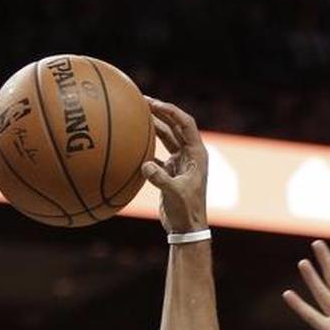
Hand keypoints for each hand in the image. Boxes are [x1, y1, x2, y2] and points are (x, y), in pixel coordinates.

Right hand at [143, 99, 207, 233]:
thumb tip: (144, 166)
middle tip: (142, 100)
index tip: (155, 103)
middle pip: (175, 125)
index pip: (186, 124)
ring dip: (152, 126)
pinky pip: (157, 152)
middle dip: (160, 111)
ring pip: (166, 137)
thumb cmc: (186, 212)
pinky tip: (133, 140)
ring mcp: (180, 162)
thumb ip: (161, 179)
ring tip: (137, 113)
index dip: (172, 111)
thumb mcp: (175, 194)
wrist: (186, 229)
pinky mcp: (170, 171)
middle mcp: (189, 154)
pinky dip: (146, 146)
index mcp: (196, 154)